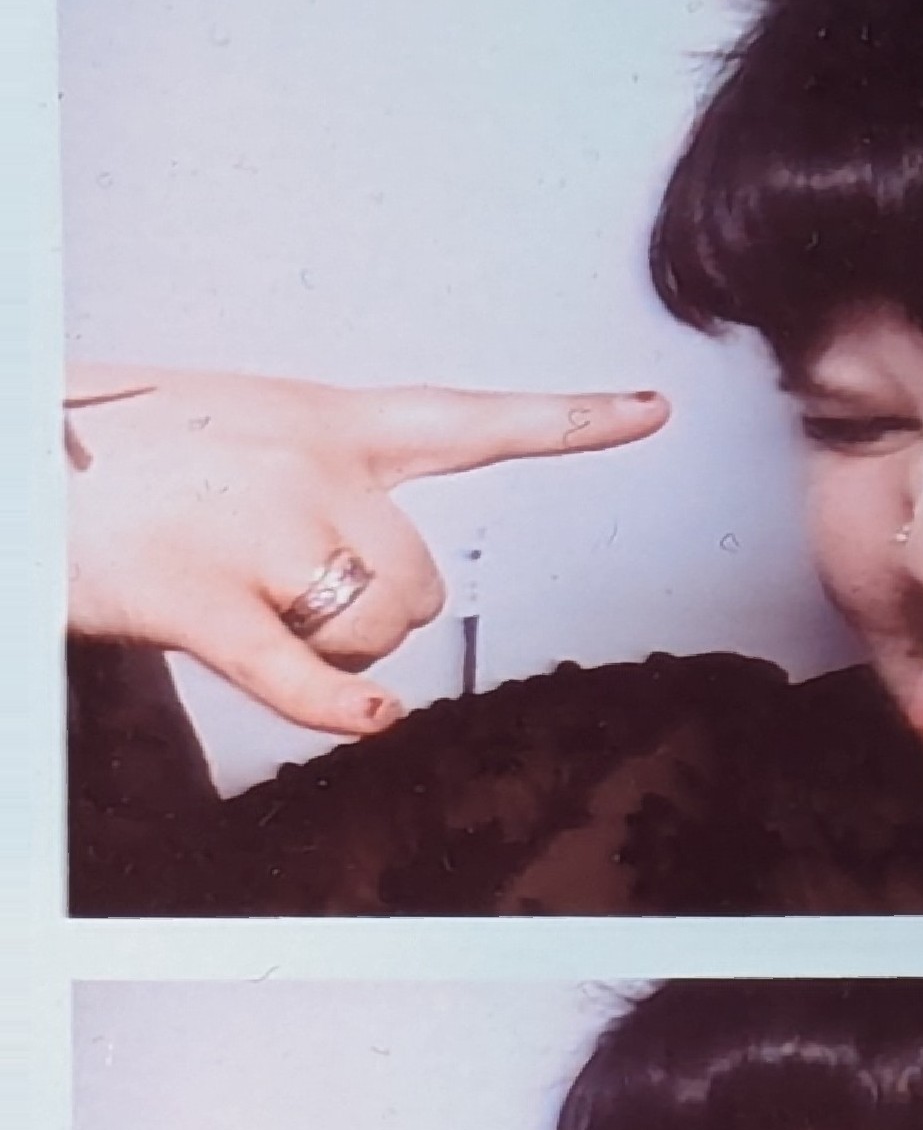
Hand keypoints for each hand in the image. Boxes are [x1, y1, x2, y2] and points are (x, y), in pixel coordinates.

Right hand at [65, 364, 668, 733]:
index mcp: (322, 416)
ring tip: (247, 609)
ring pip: (373, 631)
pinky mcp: (199, 597)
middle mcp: (306, 465)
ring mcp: (256, 530)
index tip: (652, 411)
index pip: (468, 418)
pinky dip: (340, 708)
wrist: (24, 461)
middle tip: (295, 603)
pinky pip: (300, 675)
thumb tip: (367, 560)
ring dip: (332, 655)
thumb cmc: (119, 455)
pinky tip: (369, 719)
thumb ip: (316, 471)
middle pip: (425, 581)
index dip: (569, 420)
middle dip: (382, 619)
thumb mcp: (237, 425)